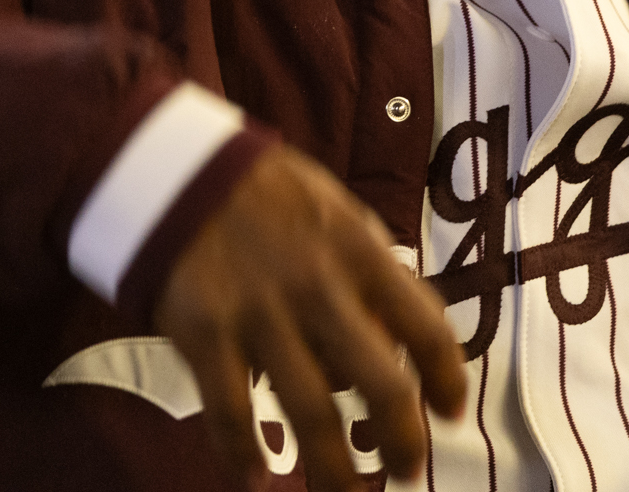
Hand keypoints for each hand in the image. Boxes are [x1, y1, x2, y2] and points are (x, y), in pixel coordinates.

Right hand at [154, 145, 466, 489]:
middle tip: (406, 469)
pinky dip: (242, 454)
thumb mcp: (335, 211)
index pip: (425, 324)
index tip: (450, 412)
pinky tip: (256, 477)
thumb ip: (371, 266)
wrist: (178, 168)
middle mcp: (319, 286)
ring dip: (332, 467)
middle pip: (380, 383)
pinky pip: (231, 411)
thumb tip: (406, 328)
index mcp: (359, 252)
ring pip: (310, 413)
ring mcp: (260, 313)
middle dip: (400, 441)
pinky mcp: (205, 333)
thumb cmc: (267, 194)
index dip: (447, 377)